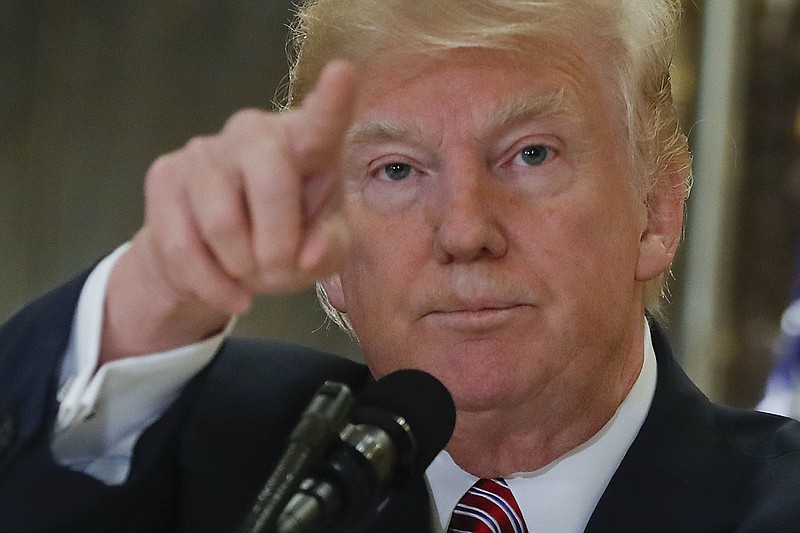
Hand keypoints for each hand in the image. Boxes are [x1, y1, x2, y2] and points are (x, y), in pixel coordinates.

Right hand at [102, 62, 355, 359]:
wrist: (218, 262)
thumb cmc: (286, 243)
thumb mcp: (322, 252)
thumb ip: (328, 249)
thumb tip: (306, 255)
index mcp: (306, 144)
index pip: (321, 121)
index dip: (332, 100)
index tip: (343, 73)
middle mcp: (255, 133)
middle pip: (269, 178)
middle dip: (278, 242)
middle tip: (280, 269)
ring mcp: (205, 150)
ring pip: (222, 223)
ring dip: (242, 268)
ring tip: (252, 273)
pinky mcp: (164, 176)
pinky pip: (183, 246)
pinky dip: (212, 285)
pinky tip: (230, 292)